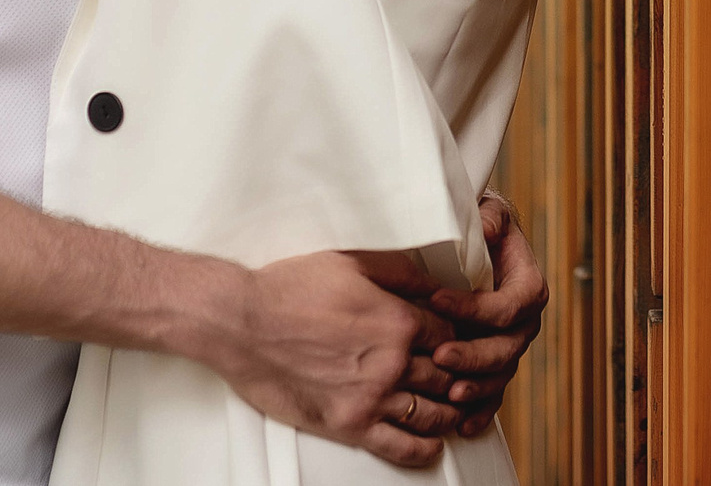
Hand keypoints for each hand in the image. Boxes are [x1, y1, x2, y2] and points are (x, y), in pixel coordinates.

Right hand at [196, 250, 459, 466]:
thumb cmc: (293, 287)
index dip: (461, 338)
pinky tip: (431, 443)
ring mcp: (373, 398)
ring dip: (452, 413)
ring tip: (455, 409)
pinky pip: (401, 448)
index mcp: (400, 321)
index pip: (454, 335)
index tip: (459, 342)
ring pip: (435, 415)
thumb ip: (403, 272)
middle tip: (467, 379)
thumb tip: (439, 283)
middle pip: (450, 377)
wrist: (243, 323)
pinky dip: (424, 449)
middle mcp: (394, 363)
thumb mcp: (354, 261)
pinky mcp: (350, 425)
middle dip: (461, 377)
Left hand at [421, 192, 546, 436]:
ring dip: (476, 387)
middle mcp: (525, 323)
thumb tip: (486, 228)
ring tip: (449, 392)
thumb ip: (491, 218)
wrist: (478, 245)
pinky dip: (480, 413)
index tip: (437, 299)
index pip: (508, 304)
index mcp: (528, 287)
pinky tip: (462, 426)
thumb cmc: (480, 227)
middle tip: (439, 355)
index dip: (474, 307)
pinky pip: (493, 396)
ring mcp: (510, 348)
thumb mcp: (489, 212)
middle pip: (506, 348)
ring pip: (500, 376)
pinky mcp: (494, 368)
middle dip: (473, 355)